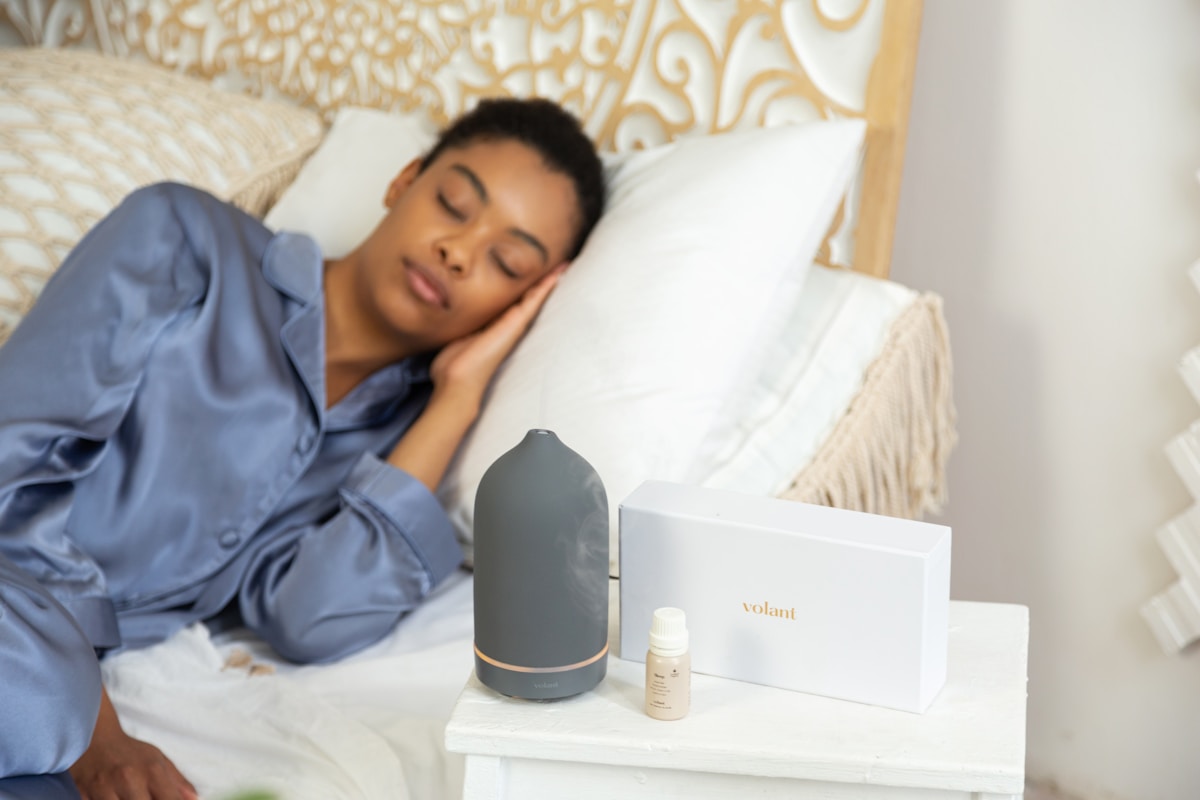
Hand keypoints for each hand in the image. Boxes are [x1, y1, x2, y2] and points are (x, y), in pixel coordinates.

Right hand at [70, 689, 196, 799]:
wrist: (94, 739)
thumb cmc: (130, 752)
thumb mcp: (158, 760)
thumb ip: (177, 782)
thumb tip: (194, 799)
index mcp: (152, 771)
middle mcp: (130, 780)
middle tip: (148, 798)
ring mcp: (105, 789)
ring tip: (133, 796)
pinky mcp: (84, 794)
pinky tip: (117, 797)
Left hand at [430, 264, 565, 403]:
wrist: (457, 381)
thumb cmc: (453, 366)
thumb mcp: (455, 337)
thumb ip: (459, 328)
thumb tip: (449, 321)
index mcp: (493, 327)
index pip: (511, 304)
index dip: (522, 289)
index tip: (530, 274)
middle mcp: (507, 326)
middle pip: (528, 299)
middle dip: (542, 283)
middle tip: (559, 266)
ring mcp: (514, 325)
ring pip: (535, 298)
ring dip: (550, 281)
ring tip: (564, 266)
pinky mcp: (516, 324)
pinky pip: (535, 299)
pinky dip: (547, 285)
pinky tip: (559, 272)